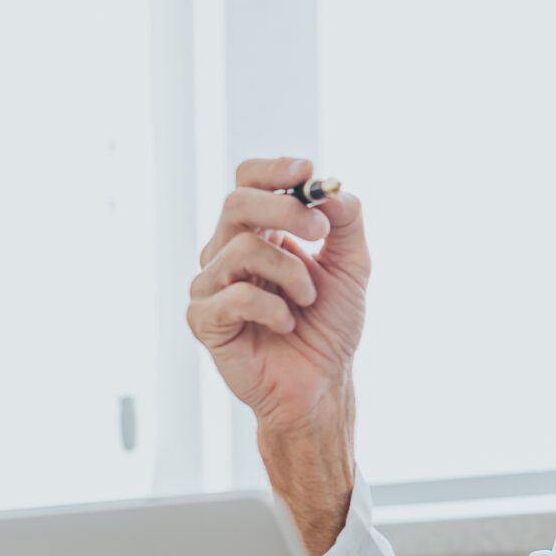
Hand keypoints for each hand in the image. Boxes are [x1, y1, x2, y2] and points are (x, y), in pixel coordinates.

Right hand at [187, 157, 368, 430]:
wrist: (322, 384)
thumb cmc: (331, 325)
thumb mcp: (352, 266)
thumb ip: (346, 222)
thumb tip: (330, 188)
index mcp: (259, 233)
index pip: (248, 182)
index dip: (272, 170)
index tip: (306, 172)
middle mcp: (227, 252)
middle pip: (236, 203)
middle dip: (284, 210)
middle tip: (320, 233)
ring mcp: (211, 285)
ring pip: (241, 249)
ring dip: (290, 273)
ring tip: (308, 300)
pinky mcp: (204, 320)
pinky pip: (235, 296)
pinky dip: (273, 309)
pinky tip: (286, 325)